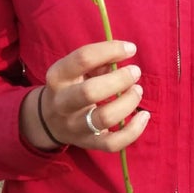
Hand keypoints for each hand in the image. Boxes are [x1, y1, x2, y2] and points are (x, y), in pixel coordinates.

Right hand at [24, 40, 148, 151]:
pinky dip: (133, 131)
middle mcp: (62, 102)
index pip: (83, 58)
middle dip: (119, 80)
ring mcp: (74, 126)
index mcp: (58, 76)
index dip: (110, 50)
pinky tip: (144, 116)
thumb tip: (123, 56)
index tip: (131, 49)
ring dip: (128, 102)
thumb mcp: (76, 69)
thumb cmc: (71, 85)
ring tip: (137, 90)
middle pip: (90, 91)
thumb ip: (98, 61)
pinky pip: (113, 143)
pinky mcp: (88, 143)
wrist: (49, 120)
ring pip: (104, 118)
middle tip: (135, 72)